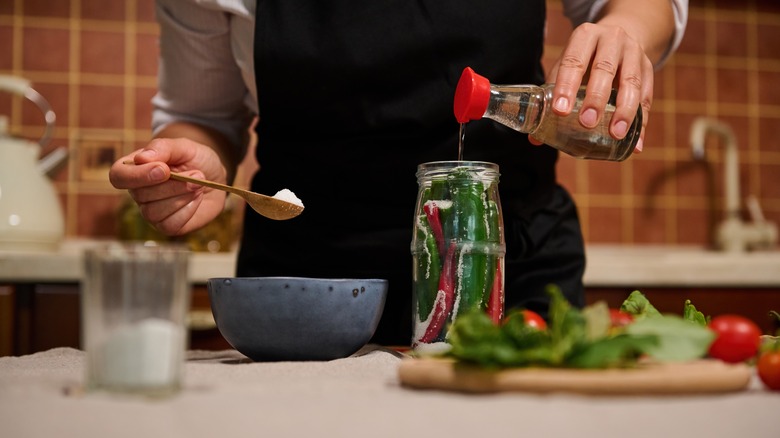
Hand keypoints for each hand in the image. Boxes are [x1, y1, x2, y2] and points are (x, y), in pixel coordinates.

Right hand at [109, 137, 228, 234]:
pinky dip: (188, 210)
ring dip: (181, 197)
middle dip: (173, 185)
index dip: (138, 176)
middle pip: (141, 195)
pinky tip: (196, 198)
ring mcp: (151, 212)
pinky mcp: (167, 226)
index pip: (118, 176)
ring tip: (198, 184)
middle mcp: (138, 192)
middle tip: (197, 174)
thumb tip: (141, 157)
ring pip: (154, 212)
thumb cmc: (195, 160)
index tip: (164, 170)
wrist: (215, 177)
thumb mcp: (183, 146)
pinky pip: (169, 225)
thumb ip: (163, 147)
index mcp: (134, 168)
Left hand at [545, 22, 653, 151]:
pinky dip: (641, 121)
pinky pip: (647, 96)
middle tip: (587, 123)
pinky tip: (635, 143)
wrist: (619, 36)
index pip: (574, 61)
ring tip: (616, 134)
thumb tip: (536, 139)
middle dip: (596, 98)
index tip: (560, 110)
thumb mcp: (566, 66)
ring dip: (624, 111)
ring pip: (631, 81)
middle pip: (604, 69)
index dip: (566, 85)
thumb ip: (551, 97)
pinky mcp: (649, 67)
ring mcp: (633, 52)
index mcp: (585, 36)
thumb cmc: (585, 57)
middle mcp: (611, 39)